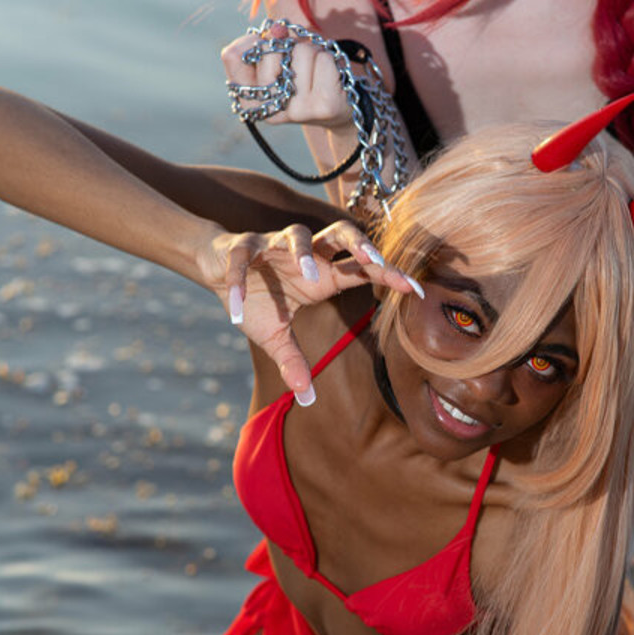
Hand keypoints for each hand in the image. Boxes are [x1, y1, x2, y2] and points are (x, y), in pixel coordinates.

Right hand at [197, 216, 422, 403]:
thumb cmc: (258, 297)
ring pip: (297, 236)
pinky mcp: (242, 247)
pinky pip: (242, 258)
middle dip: (360, 243)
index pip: (362, 269)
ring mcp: (274, 246)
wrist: (218, 269)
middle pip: (341, 233)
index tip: (415, 289)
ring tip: (311, 277)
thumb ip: (294, 362)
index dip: (388, 274)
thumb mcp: (277, 336)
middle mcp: (306, 254)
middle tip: (376, 260)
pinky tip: (237, 306)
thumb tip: (307, 400)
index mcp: (323, 273)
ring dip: (303, 254)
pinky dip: (239, 281)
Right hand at [221, 25, 355, 135]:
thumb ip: (264, 43)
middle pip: (270, 52)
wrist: (336, 109)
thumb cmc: (299, 77)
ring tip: (314, 70)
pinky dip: (329, 59)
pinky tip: (328, 77)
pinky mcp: (324, 106)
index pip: (233, 55)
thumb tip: (277, 29)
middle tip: (296, 64)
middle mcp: (269, 111)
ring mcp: (297, 111)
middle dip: (287, 47)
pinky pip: (323, 60)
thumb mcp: (272, 62)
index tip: (267, 50)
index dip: (251, 42)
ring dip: (311, 51)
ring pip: (301, 52)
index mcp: (249, 101)